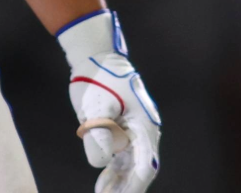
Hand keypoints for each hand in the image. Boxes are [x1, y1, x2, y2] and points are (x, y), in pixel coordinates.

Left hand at [58, 11, 159, 192]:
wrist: (96, 59)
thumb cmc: (99, 78)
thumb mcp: (96, 106)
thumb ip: (99, 134)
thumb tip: (101, 163)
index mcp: (144, 125)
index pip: (145, 164)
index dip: (134, 185)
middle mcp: (144, 131)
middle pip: (141, 169)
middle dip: (128, 188)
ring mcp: (134, 132)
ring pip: (131, 166)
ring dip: (119, 183)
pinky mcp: (122, 131)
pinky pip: (122, 159)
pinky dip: (113, 173)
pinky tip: (102, 185)